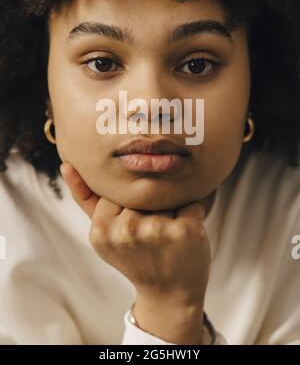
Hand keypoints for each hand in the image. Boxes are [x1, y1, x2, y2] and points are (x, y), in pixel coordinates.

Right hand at [60, 162, 210, 343]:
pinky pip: (191, 202)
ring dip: (172, 209)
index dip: (130, 204)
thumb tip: (65, 165)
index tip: (133, 227)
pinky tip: (185, 234)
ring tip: (168, 235)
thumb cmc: (136, 257)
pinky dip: (192, 213)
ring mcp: (157, 231)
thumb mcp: (105, 232)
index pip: (118, 191)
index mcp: (101, 230)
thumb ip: (85, 198)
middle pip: (142, 191)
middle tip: (152, 234)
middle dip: (151, 205)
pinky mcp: (186, 231)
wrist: (168, 294)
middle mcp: (127, 231)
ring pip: (165, 195)